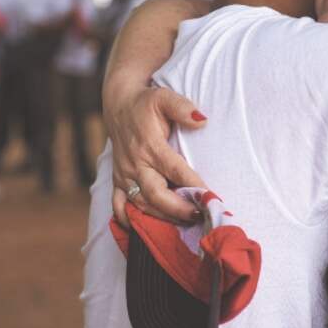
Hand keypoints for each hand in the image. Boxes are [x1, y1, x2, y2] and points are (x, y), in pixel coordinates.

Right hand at [105, 86, 207, 227]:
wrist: (119, 105)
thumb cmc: (146, 103)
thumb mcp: (164, 97)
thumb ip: (183, 108)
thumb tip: (202, 120)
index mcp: (149, 145)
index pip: (175, 170)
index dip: (193, 185)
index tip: (210, 197)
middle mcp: (134, 164)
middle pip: (156, 194)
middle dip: (179, 209)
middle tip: (200, 216)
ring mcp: (123, 175)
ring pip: (141, 205)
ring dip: (163, 218)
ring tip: (186, 224)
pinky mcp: (117, 181)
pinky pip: (119, 207)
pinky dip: (130, 221)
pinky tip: (147, 229)